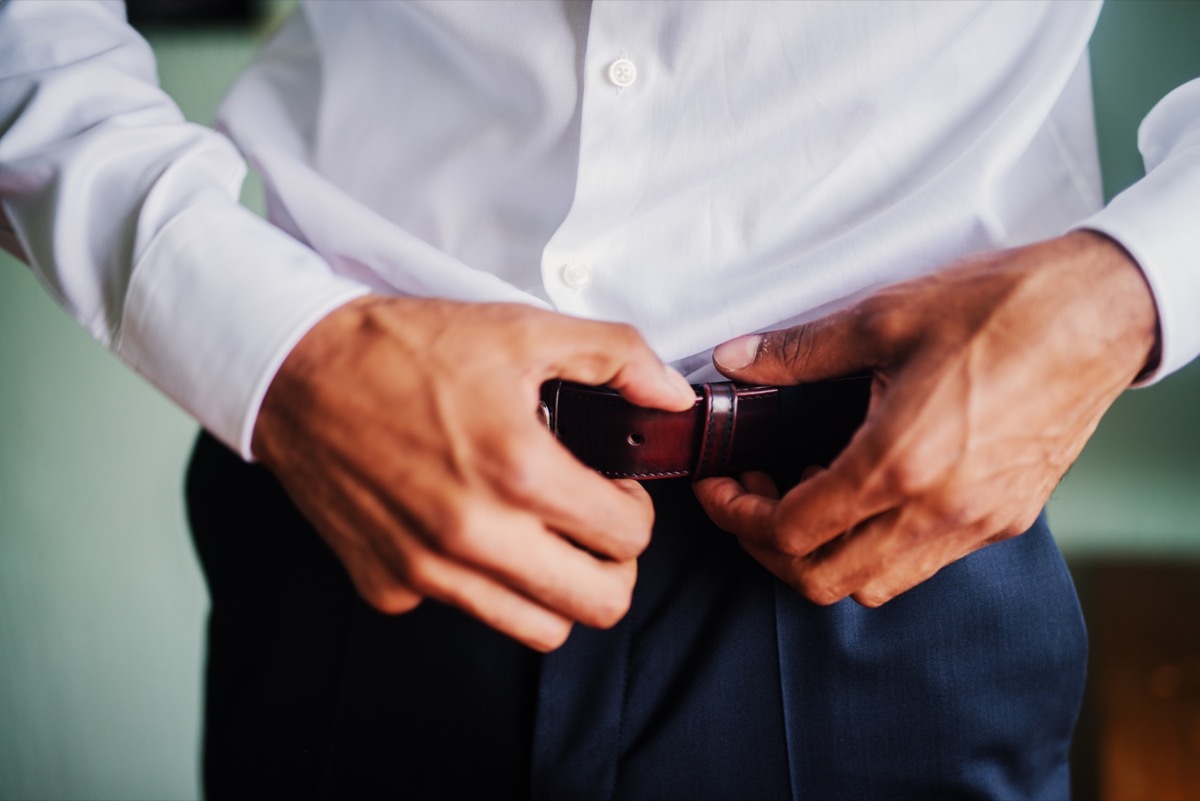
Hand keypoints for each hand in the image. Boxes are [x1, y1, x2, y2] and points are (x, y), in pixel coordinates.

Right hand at [251, 296, 694, 650]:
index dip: (635, 510)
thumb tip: (673, 398)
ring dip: (556, 588)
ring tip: (542, 538)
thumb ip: (616, 356)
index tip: (615, 491)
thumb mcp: (522, 330)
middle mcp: (475, 534)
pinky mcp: (387, 585)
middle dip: (613, 565)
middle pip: (598, 605)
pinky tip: (464, 527)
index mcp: (519, 470)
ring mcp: (427, 570)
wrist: (298, 371)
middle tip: (595, 527)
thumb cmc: (407, 348)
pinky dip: (477, 582)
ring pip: (538, 629)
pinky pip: (461, 608)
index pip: (629, 538)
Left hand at [694, 231, 1158, 606]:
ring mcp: (978, 524)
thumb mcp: (885, 315)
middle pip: (822, 579)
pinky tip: (865, 493)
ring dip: (821, 556)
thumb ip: (799, 351)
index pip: (792, 531)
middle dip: (767, 547)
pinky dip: (874, 550)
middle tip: (749, 497)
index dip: (738, 517)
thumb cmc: (1003, 307)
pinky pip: (921, 565)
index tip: (721, 488)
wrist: (1101, 313)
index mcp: (900, 462)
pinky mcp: (1006, 519)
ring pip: (873, 585)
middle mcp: (939, 510)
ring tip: (805, 493)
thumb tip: (735, 360)